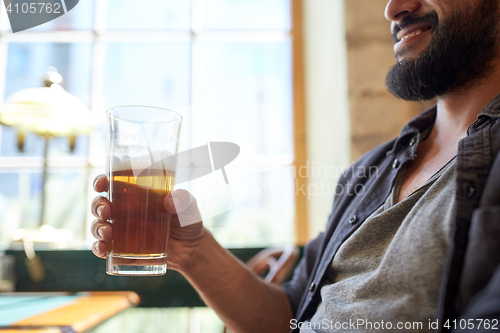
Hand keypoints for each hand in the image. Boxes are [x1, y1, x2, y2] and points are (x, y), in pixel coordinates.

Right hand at [90, 174, 204, 270]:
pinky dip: (98, 248)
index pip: (113, 184)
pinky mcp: (122, 250)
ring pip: (98, 226)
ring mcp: (122, 231)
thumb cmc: (187, 221)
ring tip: (107, 233)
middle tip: (107, 211)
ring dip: (97, 227)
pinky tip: (103, 249)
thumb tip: (169, 200)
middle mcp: (125, 211)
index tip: (101, 184)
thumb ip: (183, 200)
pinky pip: (103, 248)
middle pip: (100, 204)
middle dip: (98, 206)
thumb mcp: (189, 207)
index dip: (102, 182)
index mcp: (136, 195)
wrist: (191, 249)